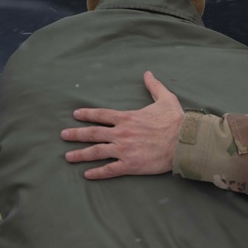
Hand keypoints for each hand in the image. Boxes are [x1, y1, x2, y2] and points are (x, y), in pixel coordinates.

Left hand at [61, 71, 184, 178]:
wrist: (184, 142)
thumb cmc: (175, 121)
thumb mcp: (166, 98)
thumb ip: (154, 86)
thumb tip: (148, 73)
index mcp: (127, 118)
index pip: (101, 115)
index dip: (87, 114)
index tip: (75, 115)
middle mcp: (121, 133)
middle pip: (93, 133)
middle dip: (76, 134)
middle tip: (63, 135)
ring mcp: (124, 150)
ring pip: (96, 152)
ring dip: (81, 154)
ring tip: (68, 156)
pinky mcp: (130, 165)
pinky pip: (109, 170)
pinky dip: (97, 172)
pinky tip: (87, 174)